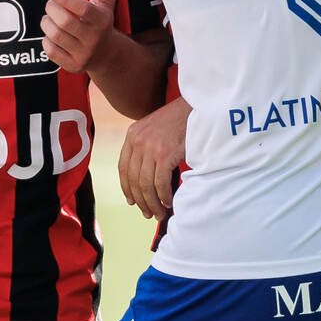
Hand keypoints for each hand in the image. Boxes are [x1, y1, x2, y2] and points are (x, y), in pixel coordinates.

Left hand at [42, 0, 115, 71]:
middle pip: (65, 22)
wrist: (106, 54)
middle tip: (49, 4)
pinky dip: (46, 40)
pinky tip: (50, 35)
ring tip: (48, 18)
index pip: (83, 8)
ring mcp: (84, 54)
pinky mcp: (73, 66)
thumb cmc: (101, 23)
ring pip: (55, 36)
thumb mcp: (106, 3)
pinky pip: (51, 51)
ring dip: (46, 22)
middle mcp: (94, 39)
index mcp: (103, 21)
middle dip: (51, 9)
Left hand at [119, 97, 188, 220]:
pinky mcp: (165, 154)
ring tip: (159, 214)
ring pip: (145, 185)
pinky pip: (160, 183)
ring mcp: (150, 147)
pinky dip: (164, 196)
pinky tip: (168, 202)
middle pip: (133, 179)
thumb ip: (147, 146)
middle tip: (148, 213)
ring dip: (152, 203)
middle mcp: (138, 141)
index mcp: (132, 135)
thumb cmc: (180, 120)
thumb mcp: (155, 128)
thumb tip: (146, 176)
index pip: (123, 168)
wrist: (197, 106)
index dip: (126, 188)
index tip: (132, 201)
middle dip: (141, 201)